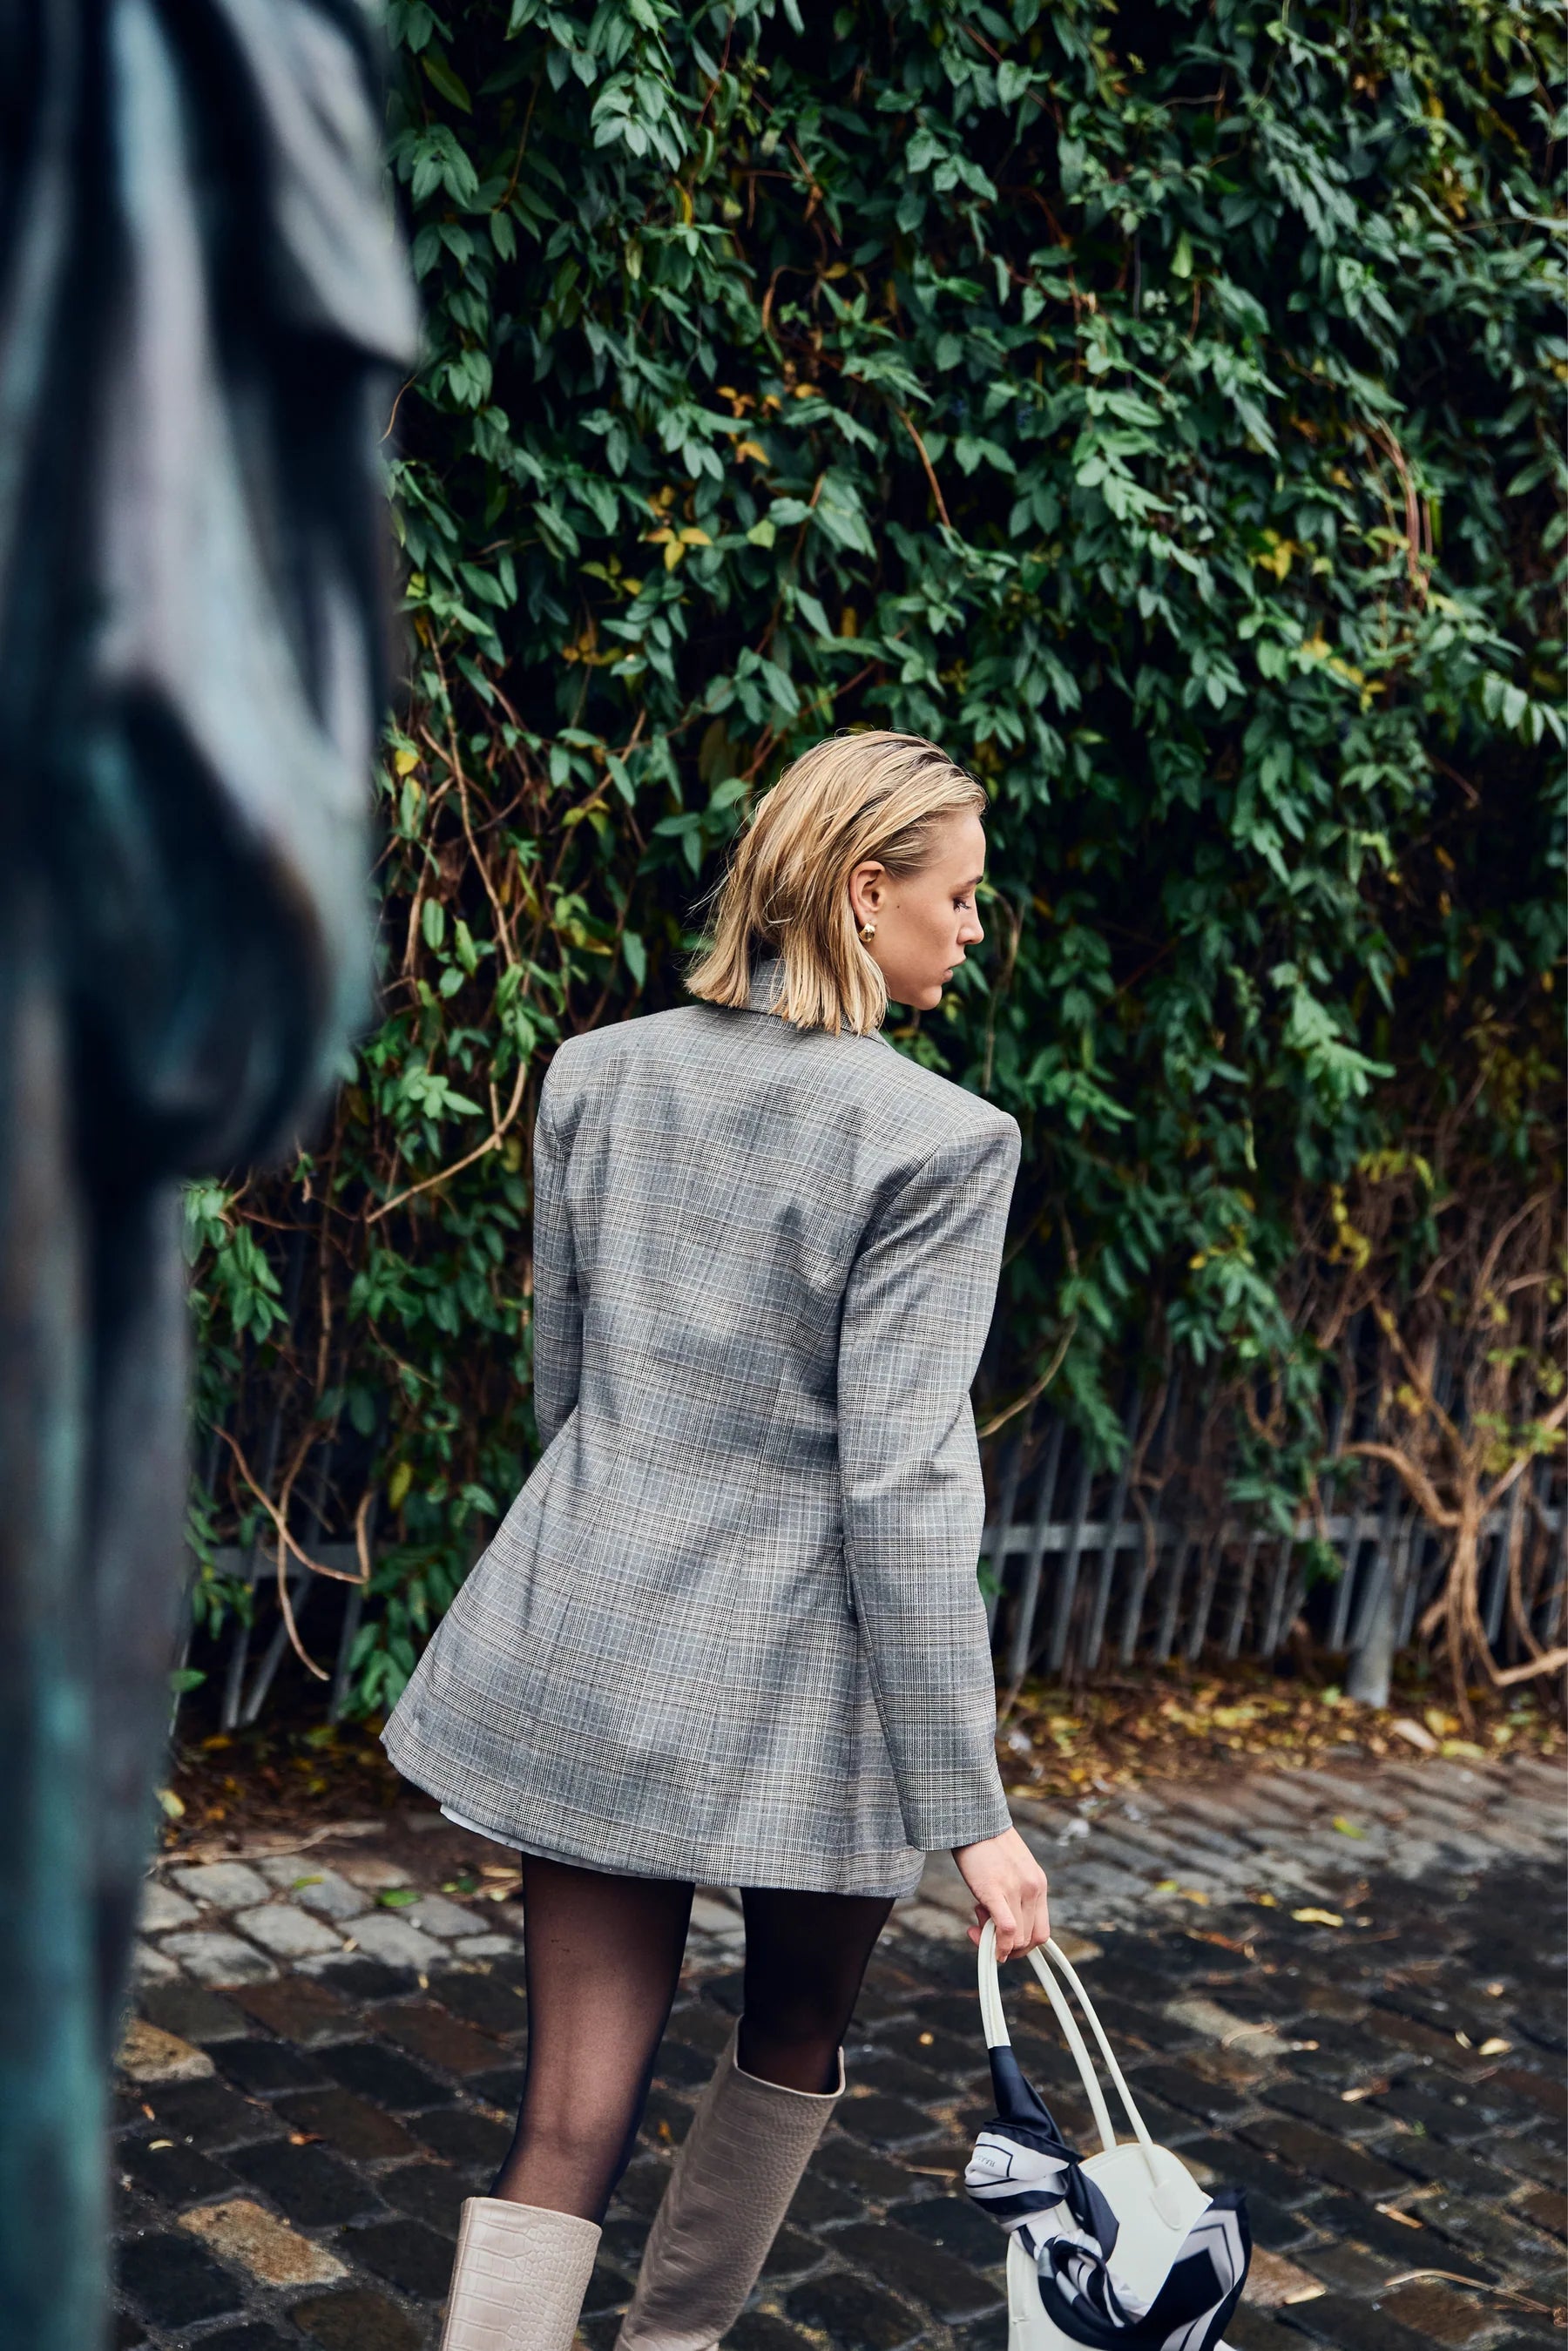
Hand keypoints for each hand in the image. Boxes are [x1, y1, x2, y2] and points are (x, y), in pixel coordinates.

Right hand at [952, 1825, 1049, 1959]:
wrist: (974, 1819)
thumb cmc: (986, 1844)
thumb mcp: (1011, 1869)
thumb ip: (1013, 1895)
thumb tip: (997, 1925)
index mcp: (1039, 1884)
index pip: (1042, 1931)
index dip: (1023, 1945)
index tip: (1003, 1942)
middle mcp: (1033, 1889)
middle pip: (1031, 1939)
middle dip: (1008, 1947)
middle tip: (983, 1930)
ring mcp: (1016, 1890)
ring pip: (1018, 1939)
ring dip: (996, 1943)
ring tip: (976, 1921)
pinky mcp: (995, 1890)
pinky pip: (1006, 1929)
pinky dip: (997, 1944)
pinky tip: (981, 1939)